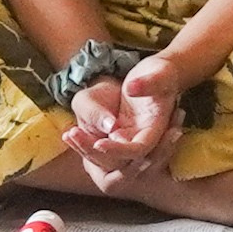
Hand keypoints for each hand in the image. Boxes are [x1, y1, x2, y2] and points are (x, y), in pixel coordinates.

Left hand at [66, 57, 181, 176]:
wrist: (162, 73)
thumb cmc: (164, 72)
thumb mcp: (160, 72)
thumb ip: (148, 83)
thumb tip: (131, 89)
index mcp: (156, 128)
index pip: (139, 149)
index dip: (120, 150)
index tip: (98, 143)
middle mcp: (144, 138)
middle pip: (120, 159)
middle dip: (96, 152)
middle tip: (73, 134)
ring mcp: (131, 136)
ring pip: (109, 155)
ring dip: (88, 148)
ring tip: (69, 134)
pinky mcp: (120, 132)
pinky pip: (103, 146)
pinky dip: (87, 143)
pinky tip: (69, 134)